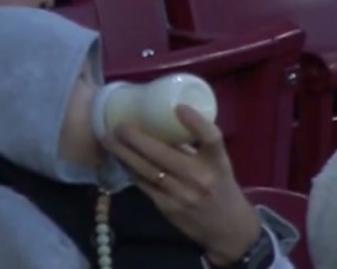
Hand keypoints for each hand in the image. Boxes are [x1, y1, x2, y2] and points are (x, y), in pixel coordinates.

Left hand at [105, 105, 262, 263]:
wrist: (227, 229)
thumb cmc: (221, 188)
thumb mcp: (218, 164)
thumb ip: (197, 146)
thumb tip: (164, 120)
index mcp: (218, 162)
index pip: (211, 138)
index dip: (196, 122)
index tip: (178, 107)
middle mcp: (201, 178)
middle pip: (165, 155)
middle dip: (137, 139)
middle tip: (119, 125)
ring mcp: (182, 195)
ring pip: (148, 171)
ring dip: (125, 155)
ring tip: (109, 140)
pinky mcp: (168, 208)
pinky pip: (145, 186)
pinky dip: (131, 171)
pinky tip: (120, 160)